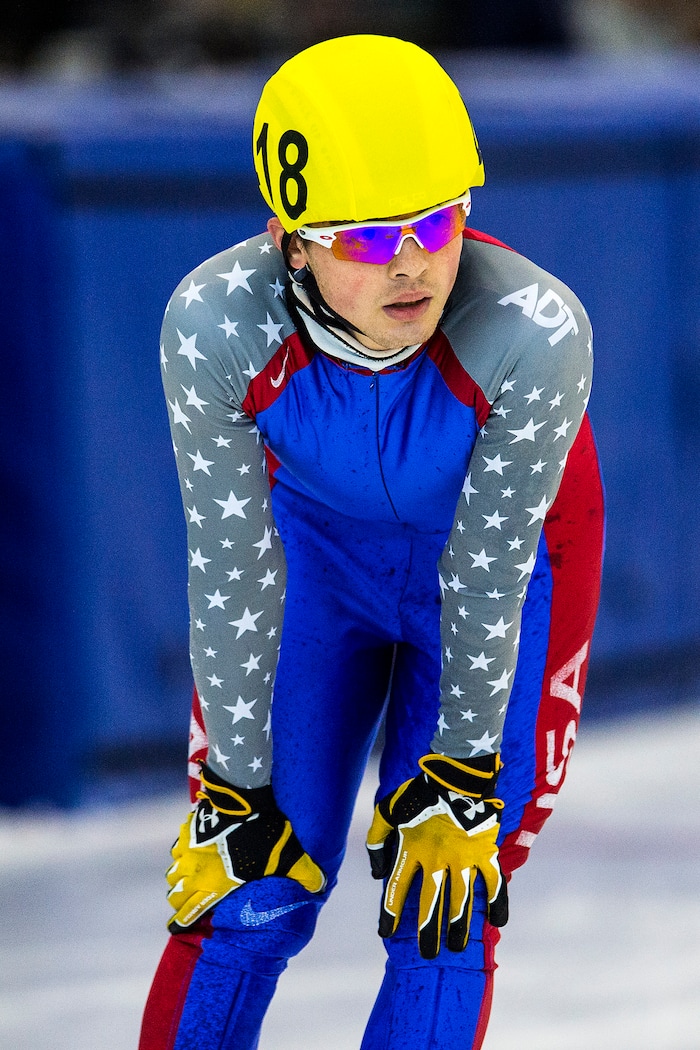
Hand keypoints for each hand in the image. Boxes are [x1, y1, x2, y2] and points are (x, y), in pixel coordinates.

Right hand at [166, 762, 325, 932]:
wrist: (243, 797)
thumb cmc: (264, 834)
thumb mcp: (289, 857)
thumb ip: (305, 874)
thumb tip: (322, 886)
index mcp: (212, 886)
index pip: (185, 914)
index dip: (180, 923)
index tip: (179, 926)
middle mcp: (192, 872)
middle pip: (174, 895)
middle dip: (180, 900)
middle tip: (190, 900)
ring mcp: (186, 850)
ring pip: (173, 871)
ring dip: (180, 876)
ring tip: (192, 876)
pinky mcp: (186, 828)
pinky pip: (178, 846)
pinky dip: (183, 851)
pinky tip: (196, 848)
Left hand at [366, 753, 507, 958]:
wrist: (456, 775)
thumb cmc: (419, 792)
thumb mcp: (388, 809)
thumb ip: (376, 838)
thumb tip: (376, 871)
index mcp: (412, 850)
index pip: (397, 889)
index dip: (390, 912)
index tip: (386, 932)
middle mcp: (436, 861)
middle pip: (431, 903)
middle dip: (429, 931)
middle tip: (429, 953)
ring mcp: (463, 859)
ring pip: (461, 900)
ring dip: (459, 925)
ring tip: (457, 946)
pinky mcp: (485, 853)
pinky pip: (493, 882)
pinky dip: (497, 902)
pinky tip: (497, 921)